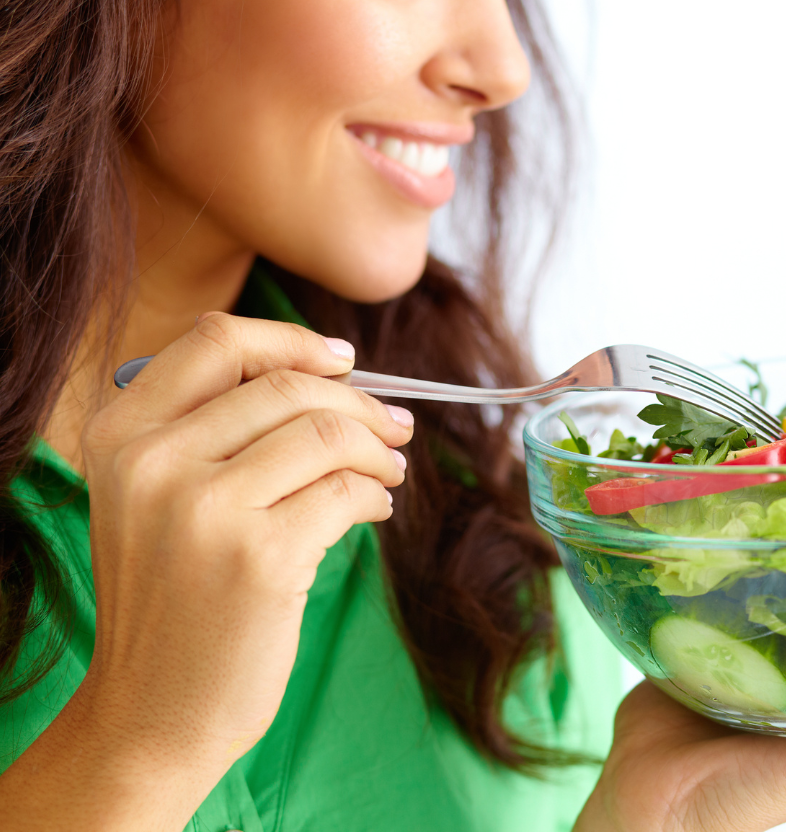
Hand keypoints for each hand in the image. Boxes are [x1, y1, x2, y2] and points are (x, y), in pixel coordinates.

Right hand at [1, 314, 411, 829]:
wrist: (152, 713)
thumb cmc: (173, 599)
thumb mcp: (157, 499)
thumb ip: (216, 430)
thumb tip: (333, 372)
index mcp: (120, 435)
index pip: (218, 341)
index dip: (295, 342)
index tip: (345, 362)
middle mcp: (152, 462)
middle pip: (288, 386)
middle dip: (361, 403)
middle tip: (395, 428)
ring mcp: (204, 510)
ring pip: (327, 433)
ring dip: (378, 449)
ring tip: (390, 472)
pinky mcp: (260, 558)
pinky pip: (347, 492)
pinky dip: (376, 494)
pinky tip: (374, 509)